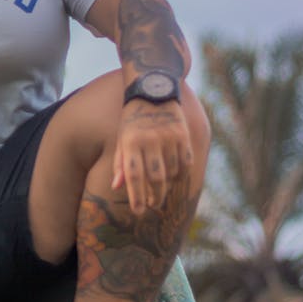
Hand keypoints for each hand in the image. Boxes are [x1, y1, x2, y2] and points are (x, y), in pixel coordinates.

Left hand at [111, 99, 193, 214]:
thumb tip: (117, 187)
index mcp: (131, 142)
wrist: (153, 89)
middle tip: (152, 205)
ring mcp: (169, 137)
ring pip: (172, 173)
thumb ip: (120, 163)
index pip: (134, 175)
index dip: (136, 197)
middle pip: (156, 178)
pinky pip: (185, 163)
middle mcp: (150, 140)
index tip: (138, 212)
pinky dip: (181, 174)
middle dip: (154, 197)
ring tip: (161, 190)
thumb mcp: (121, 138)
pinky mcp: (183, 135)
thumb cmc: (132, 119)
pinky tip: (174, 176)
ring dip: (167, 186)